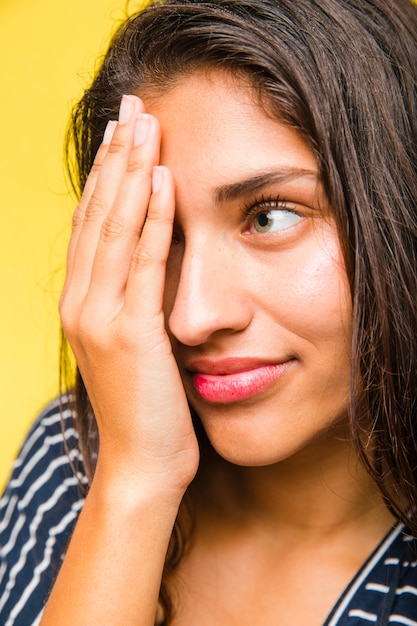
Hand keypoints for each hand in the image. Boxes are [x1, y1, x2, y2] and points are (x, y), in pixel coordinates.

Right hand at [60, 94, 198, 497]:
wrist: (142, 464)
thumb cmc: (147, 407)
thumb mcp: (135, 345)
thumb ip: (136, 302)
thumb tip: (155, 262)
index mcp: (82, 305)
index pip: (91, 226)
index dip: (105, 176)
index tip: (123, 132)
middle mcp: (80, 304)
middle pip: (96, 214)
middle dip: (115, 157)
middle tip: (131, 105)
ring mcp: (98, 317)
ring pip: (112, 227)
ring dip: (130, 171)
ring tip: (145, 122)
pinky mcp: (128, 332)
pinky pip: (140, 260)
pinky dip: (149, 216)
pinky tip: (161, 177)